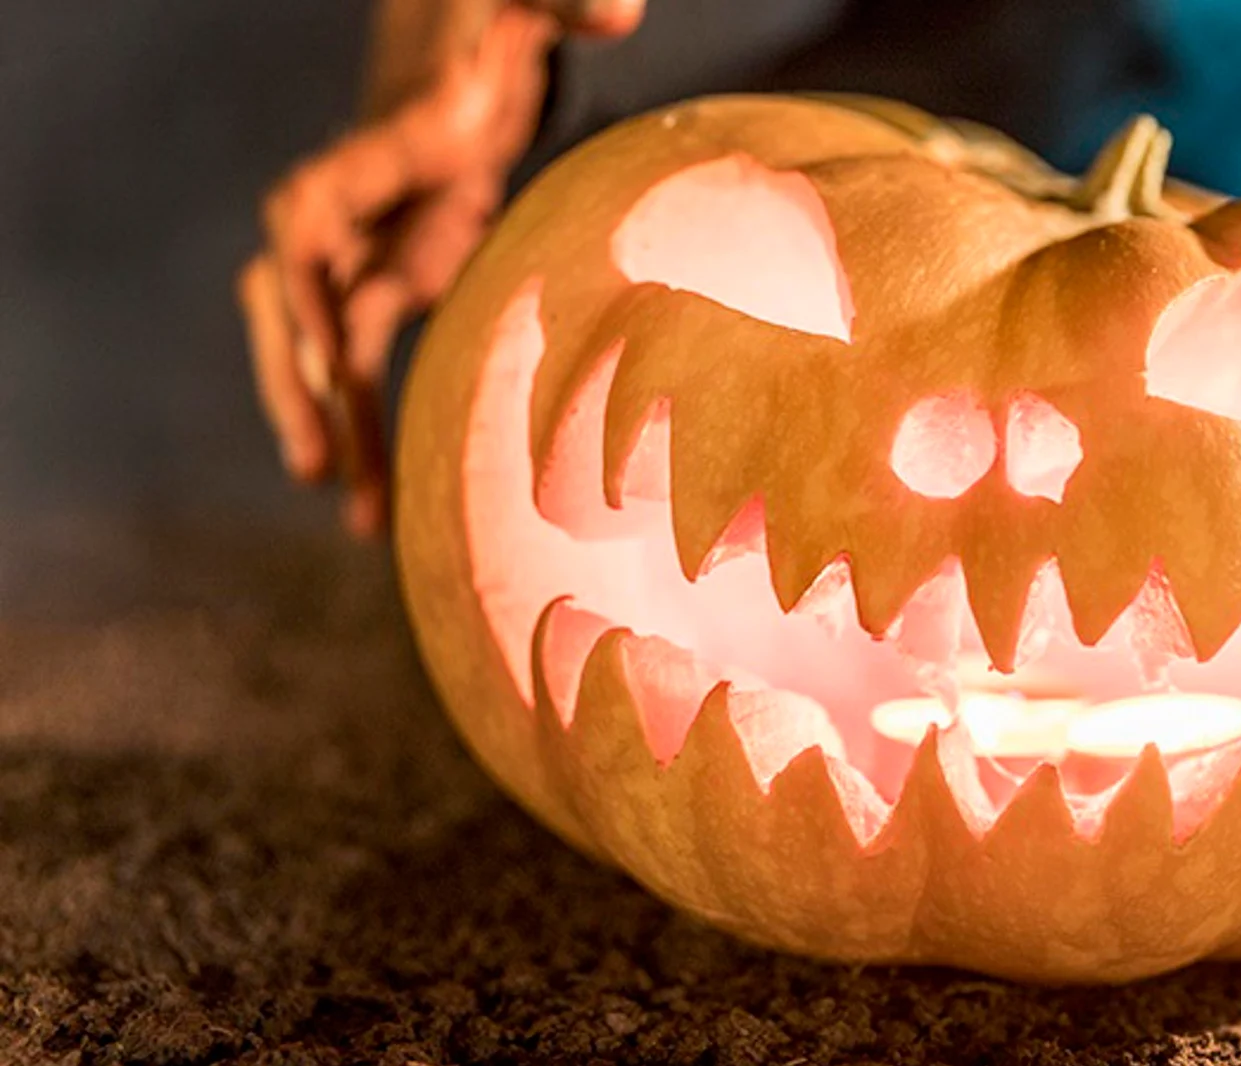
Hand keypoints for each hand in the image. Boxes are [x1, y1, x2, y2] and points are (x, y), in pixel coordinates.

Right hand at [239, 0, 642, 537]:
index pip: (312, 219)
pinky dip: (365, 428)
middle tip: (317, 458)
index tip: (331, 354)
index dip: (309, 288)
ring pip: (321, 350)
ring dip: (328, 427)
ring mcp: (367, 249)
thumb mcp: (524, 10)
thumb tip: (623, 8)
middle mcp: (354, 207)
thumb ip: (562, 5)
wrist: (464, 44)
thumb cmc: (495, 27)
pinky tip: (375, 503)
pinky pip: (362, 365)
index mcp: (381, 152)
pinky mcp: (394, 278)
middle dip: (297, 378)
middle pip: (291, 300)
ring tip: (355, 514)